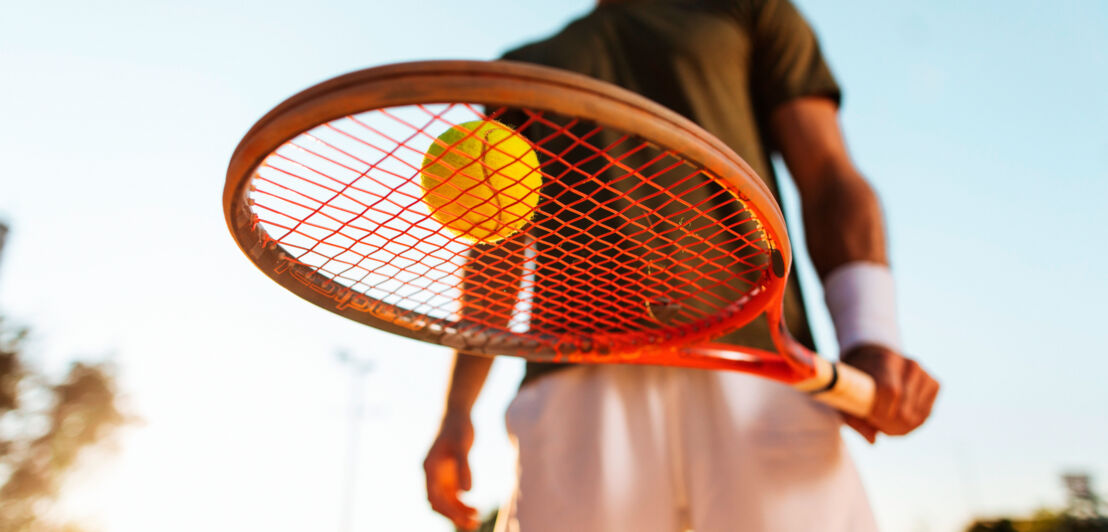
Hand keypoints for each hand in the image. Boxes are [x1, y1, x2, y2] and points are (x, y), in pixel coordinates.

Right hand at [423, 412, 479, 529]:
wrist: (457, 415)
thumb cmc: (459, 428)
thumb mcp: (463, 446)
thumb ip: (465, 468)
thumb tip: (467, 492)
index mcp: (430, 469)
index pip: (434, 497)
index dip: (448, 511)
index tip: (464, 519)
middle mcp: (432, 475)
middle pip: (438, 503)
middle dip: (453, 516)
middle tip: (473, 524)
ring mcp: (439, 476)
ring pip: (446, 502)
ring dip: (458, 512)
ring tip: (477, 518)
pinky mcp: (448, 476)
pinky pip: (452, 496)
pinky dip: (461, 504)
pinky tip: (474, 508)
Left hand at [839, 344, 938, 442]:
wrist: (872, 358)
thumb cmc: (857, 381)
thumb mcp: (847, 396)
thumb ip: (855, 420)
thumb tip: (873, 441)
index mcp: (886, 361)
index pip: (891, 392)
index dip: (880, 414)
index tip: (869, 418)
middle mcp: (910, 365)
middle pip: (906, 411)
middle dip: (890, 426)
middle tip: (877, 423)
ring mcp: (925, 374)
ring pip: (918, 417)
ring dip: (901, 426)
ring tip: (886, 419)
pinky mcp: (934, 384)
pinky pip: (926, 415)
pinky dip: (913, 422)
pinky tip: (900, 415)